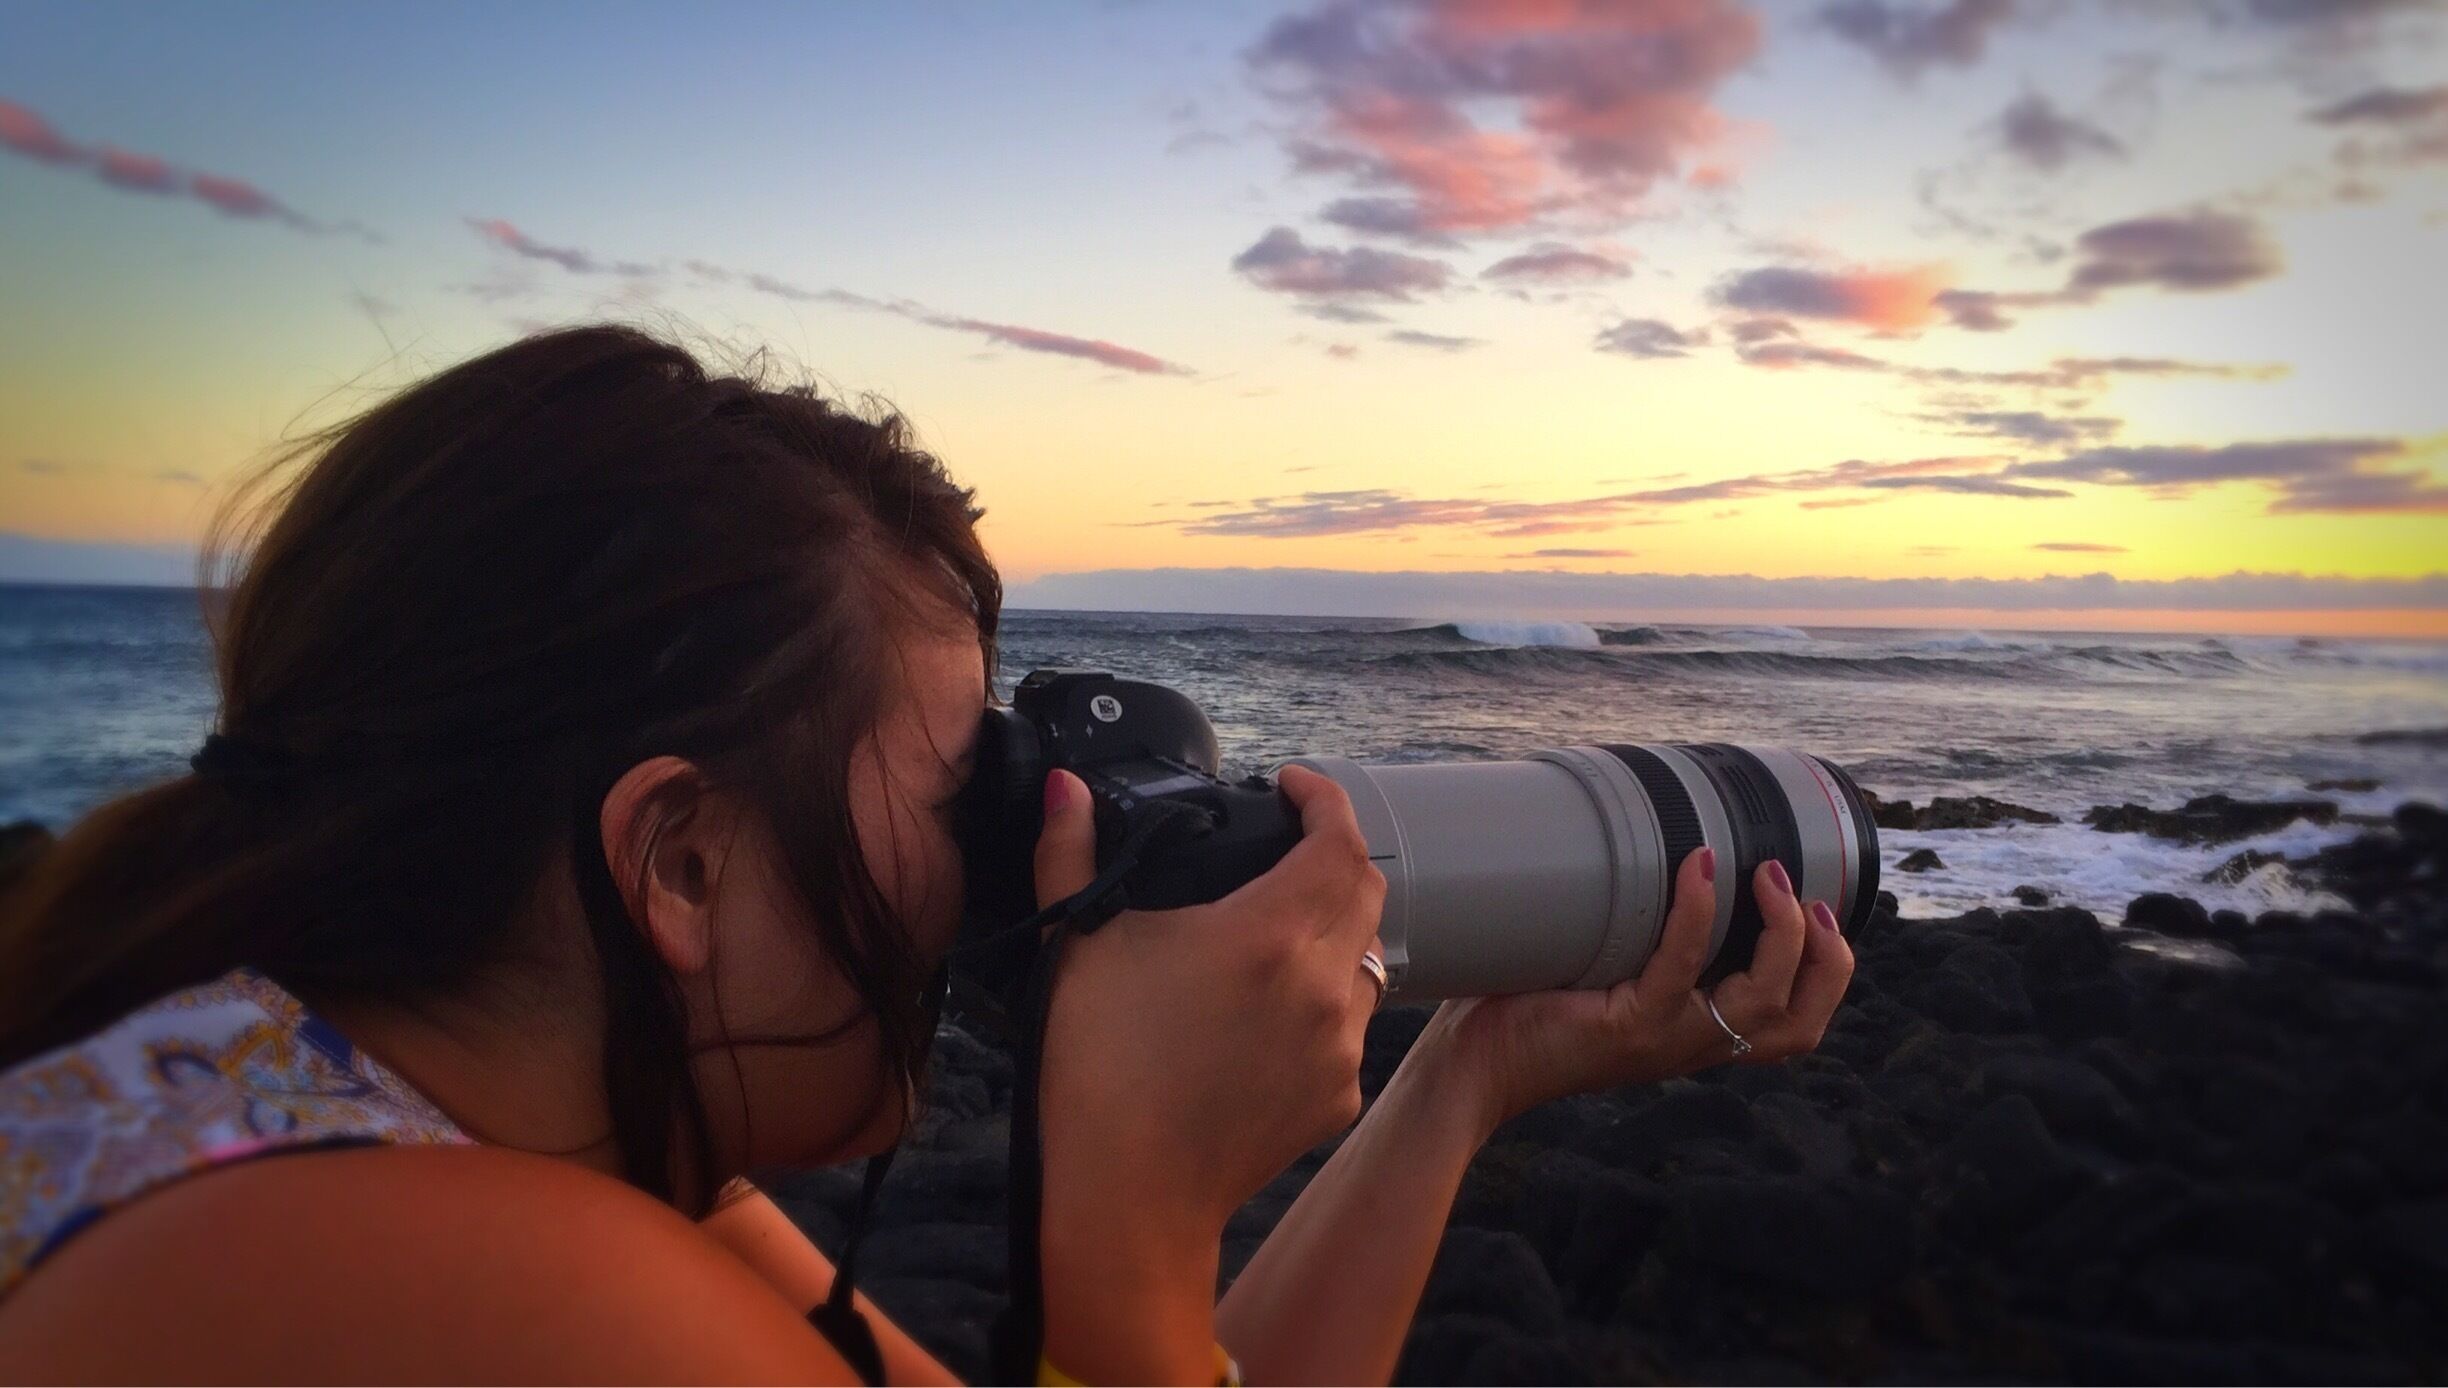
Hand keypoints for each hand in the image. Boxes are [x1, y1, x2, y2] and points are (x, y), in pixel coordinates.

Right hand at [1029, 764, 1385, 1383]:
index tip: (1295, 786)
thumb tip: (1063, 788)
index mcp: (1269, 935)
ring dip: (1333, 931)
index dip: (1326, 800)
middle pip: (1366, 892)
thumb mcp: (1077, 943)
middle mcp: (1322, 986)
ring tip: (1276, 929)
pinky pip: (1350, 1028)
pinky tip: (1269, 1010)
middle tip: (1288, 845)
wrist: (1126, 1197)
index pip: (1340, 840)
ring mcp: (1339, 1048)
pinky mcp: (1337, 1097)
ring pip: (1364, 961)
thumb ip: (1071, 851)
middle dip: (1334, 856)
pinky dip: (1323, 1003)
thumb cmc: (1098, 1068)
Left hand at [1416, 848, 1855, 1129]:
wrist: (1468, 1068)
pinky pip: (1680, 967)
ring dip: (1780, 932)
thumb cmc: (1522, 1008)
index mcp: (1694, 1036)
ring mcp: (1664, 1039)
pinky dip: (1698, 913)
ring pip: (1763, 1000)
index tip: (1821, 912)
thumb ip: (1627, 929)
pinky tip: (1699, 866)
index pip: (1792, 1028)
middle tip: (1811, 897)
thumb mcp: (1598, 970)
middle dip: (1826, 959)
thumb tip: (1630, 841)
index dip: (1826, 976)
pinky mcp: (1627, 1026)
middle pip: (1799, 1024)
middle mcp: (1691, 1046)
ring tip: (1768, 874)